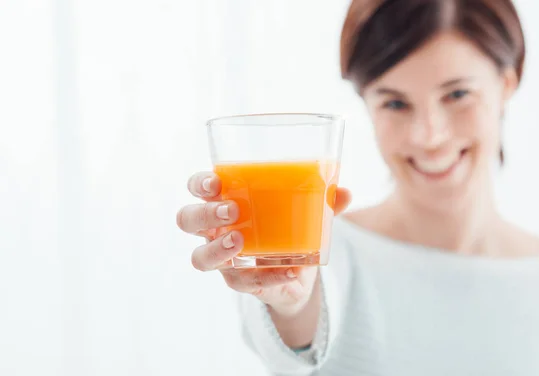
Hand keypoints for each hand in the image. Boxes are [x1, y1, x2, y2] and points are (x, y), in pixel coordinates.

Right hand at [176, 172, 350, 314]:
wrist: (296, 273)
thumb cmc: (290, 230)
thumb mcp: (307, 213)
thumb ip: (324, 203)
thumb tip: (344, 192)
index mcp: (225, 201)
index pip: (198, 187)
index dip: (199, 184)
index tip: (216, 182)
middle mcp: (215, 229)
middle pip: (188, 219)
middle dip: (205, 213)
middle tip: (232, 210)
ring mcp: (223, 258)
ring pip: (200, 257)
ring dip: (217, 248)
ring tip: (240, 242)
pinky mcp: (239, 281)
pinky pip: (242, 282)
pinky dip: (266, 277)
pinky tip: (287, 271)